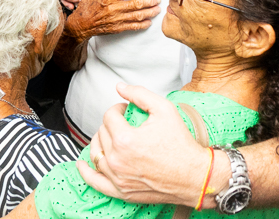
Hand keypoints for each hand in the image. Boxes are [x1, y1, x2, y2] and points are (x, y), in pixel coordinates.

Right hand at [64, 0, 157, 42]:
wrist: (81, 24)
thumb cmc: (87, 5)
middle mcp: (114, 8)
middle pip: (135, 4)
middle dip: (149, 1)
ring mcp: (116, 19)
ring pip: (136, 16)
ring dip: (148, 13)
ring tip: (157, 9)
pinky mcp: (117, 28)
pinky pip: (132, 27)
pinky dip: (141, 25)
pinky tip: (149, 22)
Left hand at [78, 82, 205, 204]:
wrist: (195, 176)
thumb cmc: (182, 144)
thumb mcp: (164, 109)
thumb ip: (139, 94)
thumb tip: (120, 86)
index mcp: (125, 140)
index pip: (109, 116)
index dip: (118, 108)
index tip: (127, 110)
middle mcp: (117, 160)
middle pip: (101, 133)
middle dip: (111, 124)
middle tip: (125, 123)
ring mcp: (118, 178)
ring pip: (96, 153)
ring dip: (101, 141)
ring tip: (113, 137)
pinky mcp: (121, 191)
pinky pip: (95, 182)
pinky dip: (86, 172)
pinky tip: (83, 164)